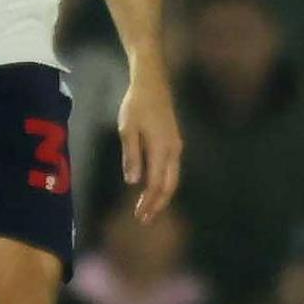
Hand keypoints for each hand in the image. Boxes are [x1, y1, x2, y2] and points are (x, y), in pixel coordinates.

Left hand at [114, 77, 182, 220]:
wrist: (153, 83)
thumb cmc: (137, 105)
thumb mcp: (127, 129)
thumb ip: (131, 156)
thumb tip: (134, 182)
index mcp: (161, 149)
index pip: (157, 184)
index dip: (149, 202)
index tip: (139, 216)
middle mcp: (173, 151)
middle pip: (170, 185)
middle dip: (158, 204)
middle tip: (145, 220)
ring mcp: (176, 146)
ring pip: (173, 178)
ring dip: (162, 195)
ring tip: (150, 208)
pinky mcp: (174, 142)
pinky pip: (173, 169)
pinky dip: (165, 183)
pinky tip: (155, 187)